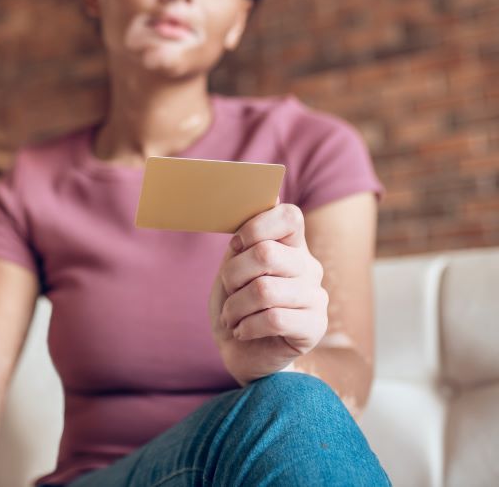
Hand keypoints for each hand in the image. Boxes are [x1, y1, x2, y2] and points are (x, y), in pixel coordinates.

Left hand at [208, 203, 328, 385]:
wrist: (240, 351)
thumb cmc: (236, 304)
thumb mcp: (233, 268)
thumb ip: (246, 238)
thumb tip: (270, 193)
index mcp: (291, 245)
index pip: (289, 216)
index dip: (256, 226)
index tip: (237, 244)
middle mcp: (309, 266)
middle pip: (266, 254)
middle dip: (233, 275)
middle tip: (229, 290)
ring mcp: (316, 297)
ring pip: (264, 290)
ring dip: (235, 306)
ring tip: (232, 316)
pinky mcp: (314, 327)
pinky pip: (274, 318)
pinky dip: (247, 326)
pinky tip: (243, 331)